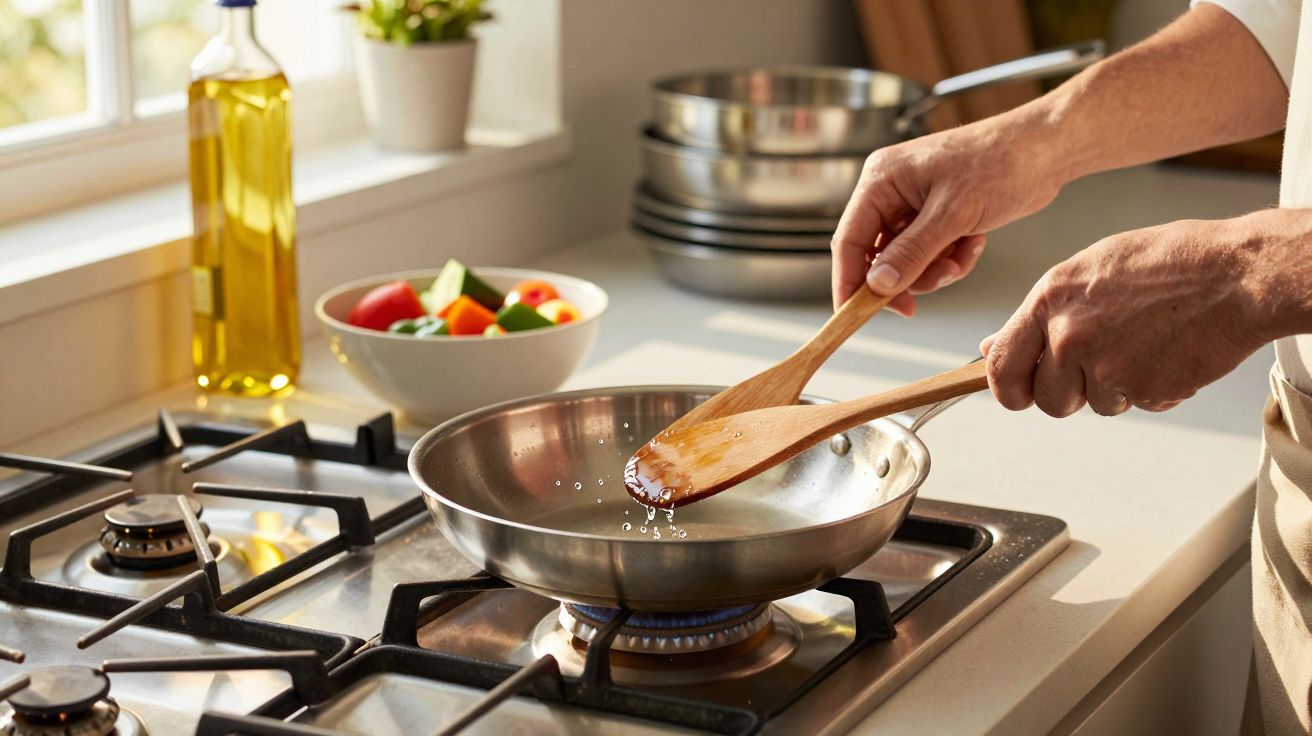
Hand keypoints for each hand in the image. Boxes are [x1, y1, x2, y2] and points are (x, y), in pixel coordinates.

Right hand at [831, 114, 1066, 314]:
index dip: (849, 281)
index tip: (853, 313)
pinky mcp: (938, 215)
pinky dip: (951, 259)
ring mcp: (914, 205)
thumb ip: (911, 252)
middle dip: (909, 275)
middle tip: (936, 283)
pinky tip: (974, 244)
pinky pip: (930, 254)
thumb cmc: (1001, 162)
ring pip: (907, 260)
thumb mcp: (952, 213)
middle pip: (878, 255)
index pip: (849, 240)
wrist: (1046, 150)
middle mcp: (891, 192)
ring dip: (935, 269)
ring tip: (963, 257)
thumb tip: (878, 285)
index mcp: (882, 179)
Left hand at [980, 211, 1311, 416]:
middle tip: (1104, 365)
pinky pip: (1140, 405)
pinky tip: (1173, 351)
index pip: (1002, 366)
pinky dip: (1156, 389)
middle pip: (1048, 400)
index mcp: (1050, 300)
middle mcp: (1069, 334)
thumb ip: (1042, 315)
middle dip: (1072, 395)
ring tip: (1149, 343)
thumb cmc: (1171, 262)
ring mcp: (1106, 365)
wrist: (1238, 274)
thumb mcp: (1091, 271)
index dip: (1008, 389)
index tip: (1019, 394)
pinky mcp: (1144, 388)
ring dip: (1120, 389)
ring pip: (1097, 406)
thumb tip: (992, 346)